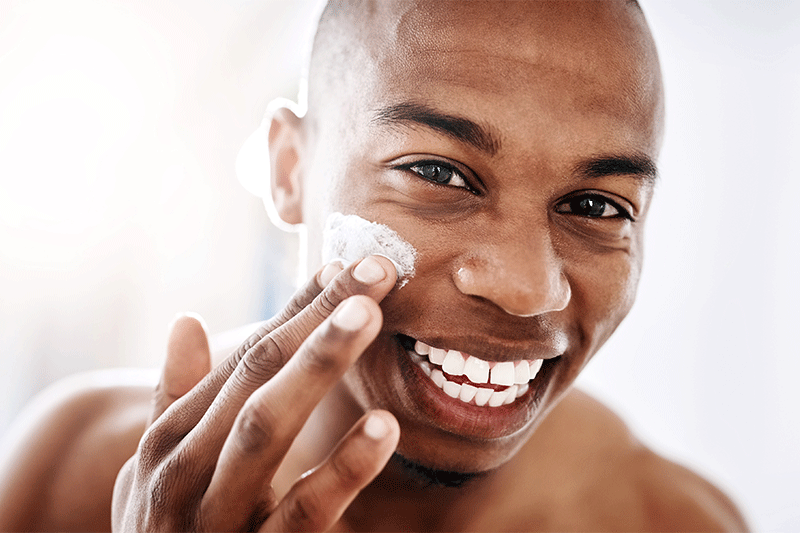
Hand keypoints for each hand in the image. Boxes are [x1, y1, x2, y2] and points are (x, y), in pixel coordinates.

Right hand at [112, 256, 400, 531]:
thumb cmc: (165, 527)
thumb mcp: (159, 465)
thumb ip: (175, 395)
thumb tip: (186, 319)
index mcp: (172, 438)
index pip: (246, 358)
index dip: (299, 309)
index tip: (347, 267)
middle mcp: (185, 468)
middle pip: (258, 377)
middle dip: (318, 318)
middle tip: (376, 269)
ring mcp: (217, 515)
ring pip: (266, 428)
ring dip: (317, 365)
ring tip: (370, 316)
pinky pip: (303, 513)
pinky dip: (342, 469)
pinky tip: (384, 425)